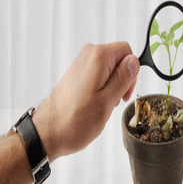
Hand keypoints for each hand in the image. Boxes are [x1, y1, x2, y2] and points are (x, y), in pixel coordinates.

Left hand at [32, 42, 138, 160]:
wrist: (48, 131)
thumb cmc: (75, 121)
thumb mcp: (108, 100)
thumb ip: (123, 78)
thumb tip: (134, 62)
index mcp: (98, 58)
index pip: (127, 51)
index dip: (131, 72)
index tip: (125, 91)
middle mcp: (88, 55)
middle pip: (119, 59)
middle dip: (123, 79)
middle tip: (116, 100)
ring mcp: (81, 64)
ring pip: (110, 68)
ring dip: (113, 85)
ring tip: (104, 104)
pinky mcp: (78, 73)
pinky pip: (100, 74)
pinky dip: (103, 87)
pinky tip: (97, 102)